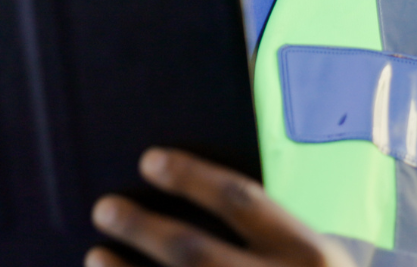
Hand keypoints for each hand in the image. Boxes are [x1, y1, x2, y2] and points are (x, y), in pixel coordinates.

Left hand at [87, 148, 355, 266]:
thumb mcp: (321, 266)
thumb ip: (275, 237)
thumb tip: (204, 202)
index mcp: (308, 257)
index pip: (241, 200)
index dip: (191, 176)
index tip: (150, 160)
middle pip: (193, 251)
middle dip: (142, 227)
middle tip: (105, 208)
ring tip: (95, 255)